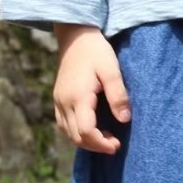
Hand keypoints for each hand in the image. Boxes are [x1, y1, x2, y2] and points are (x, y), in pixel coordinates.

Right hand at [53, 24, 130, 152]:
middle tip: (115, 144)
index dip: (101, 143)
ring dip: (85, 141)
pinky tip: (91, 129)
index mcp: (78, 97)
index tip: (117, 145)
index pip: (86, 131)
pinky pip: (63, 124)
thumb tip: (124, 120)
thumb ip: (118, 95)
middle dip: (95, 146)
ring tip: (106, 138)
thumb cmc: (96, 51)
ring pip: (68, 133)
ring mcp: (58, 101)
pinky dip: (77, 132)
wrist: (75, 36)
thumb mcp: (112, 70)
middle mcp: (64, 102)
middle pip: (76, 136)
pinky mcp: (58, 98)